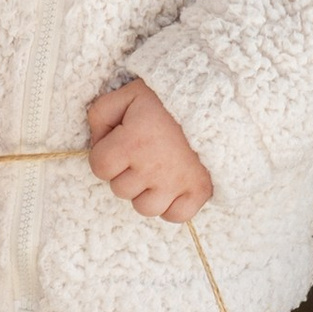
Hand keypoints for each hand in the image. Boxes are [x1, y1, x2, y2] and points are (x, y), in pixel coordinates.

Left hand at [85, 78, 212, 223]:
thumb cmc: (167, 98)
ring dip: (146, 192)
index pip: (99, 168)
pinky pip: (175, 216)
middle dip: (125, 173)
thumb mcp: (127, 95)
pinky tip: (172, 187)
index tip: (119, 145)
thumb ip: (101, 114)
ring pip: (144, 208)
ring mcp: (177, 183)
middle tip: (142, 154)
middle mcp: (152, 168)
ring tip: (156, 171)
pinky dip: (172, 206)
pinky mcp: (199, 191)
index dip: (105, 156)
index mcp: (132, 143)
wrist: (215, 100)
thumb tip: (97, 142)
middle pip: (120, 190)